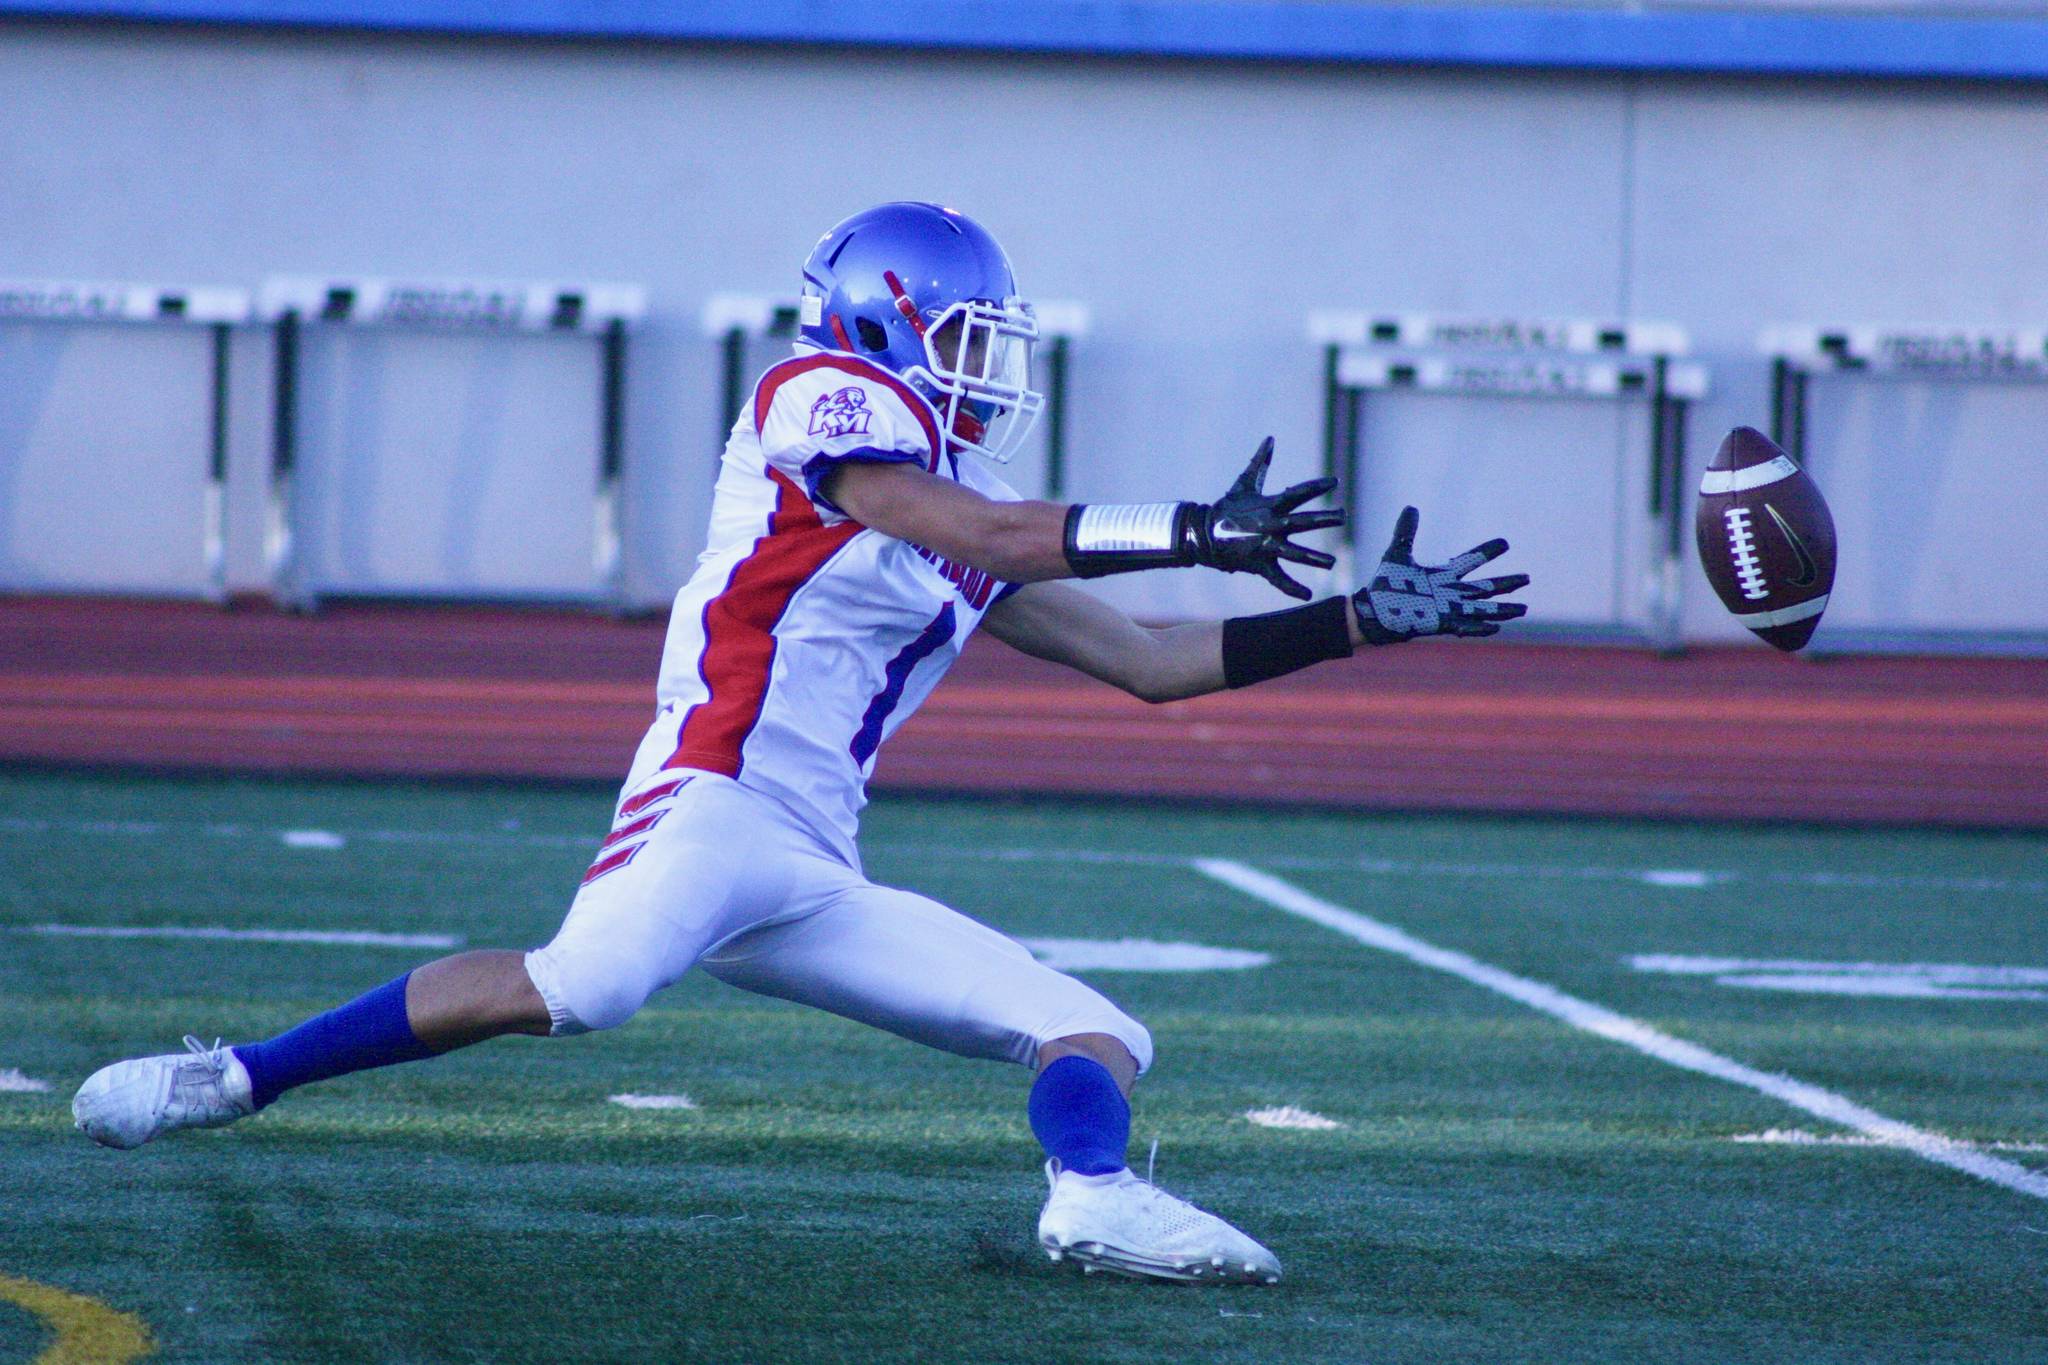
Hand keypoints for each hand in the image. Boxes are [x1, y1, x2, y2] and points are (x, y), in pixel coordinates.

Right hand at [1181, 438, 1343, 599]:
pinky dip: (1291, 588)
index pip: (1297, 493)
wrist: (1203, 534)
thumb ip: (1260, 462)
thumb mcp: (1244, 483)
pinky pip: (1278, 578)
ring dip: (1314, 559)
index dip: (1316, 486)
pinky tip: (1308, 595)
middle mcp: (1271, 525)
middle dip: (1324, 519)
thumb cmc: (1226, 507)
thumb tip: (1270, 439)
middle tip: (1342, 516)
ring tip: (1332, 564)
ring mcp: (1265, 546)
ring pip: (1294, 554)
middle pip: (1302, 522)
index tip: (1334, 481)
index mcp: (1269, 505)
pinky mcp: (1259, 564)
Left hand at [1352, 507, 1528, 642]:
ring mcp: (1447, 610)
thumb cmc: (1385, 586)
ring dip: (1502, 609)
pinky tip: (1496, 627)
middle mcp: (1450, 593)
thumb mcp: (1396, 554)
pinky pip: (1464, 626)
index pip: (1470, 561)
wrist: (1373, 612)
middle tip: (1527, 577)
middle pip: (1485, 587)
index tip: (1504, 543)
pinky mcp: (1440, 624)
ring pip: (1481, 608)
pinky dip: (1479, 627)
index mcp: (1443, 575)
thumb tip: (1411, 507)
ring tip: (1523, 608)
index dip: (1486, 552)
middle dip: (1506, 583)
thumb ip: (1406, 532)